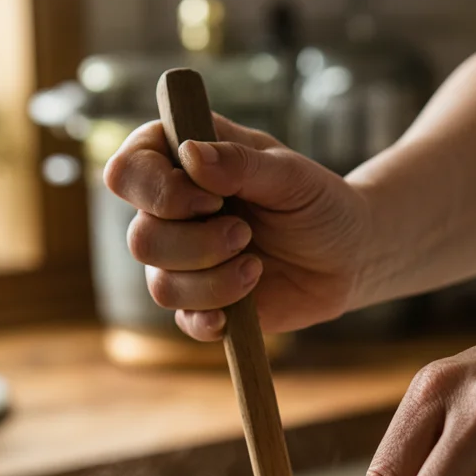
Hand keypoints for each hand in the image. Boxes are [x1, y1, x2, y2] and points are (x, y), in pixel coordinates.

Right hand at [104, 116, 370, 339]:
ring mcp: (183, 262)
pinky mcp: (202, 304)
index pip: (127, 172)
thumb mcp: (290, 174)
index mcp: (180, 163)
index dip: (157, 191)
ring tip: (256, 266)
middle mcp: (171, 214)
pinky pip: (184, 320)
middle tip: (244, 234)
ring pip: (160, 285)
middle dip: (196, 244)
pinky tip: (239, 307)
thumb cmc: (318, 202)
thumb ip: (241, 163)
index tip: (209, 198)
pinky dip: (210, 317)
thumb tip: (190, 154)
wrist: (348, 256)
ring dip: (212, 281)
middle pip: (140, 238)